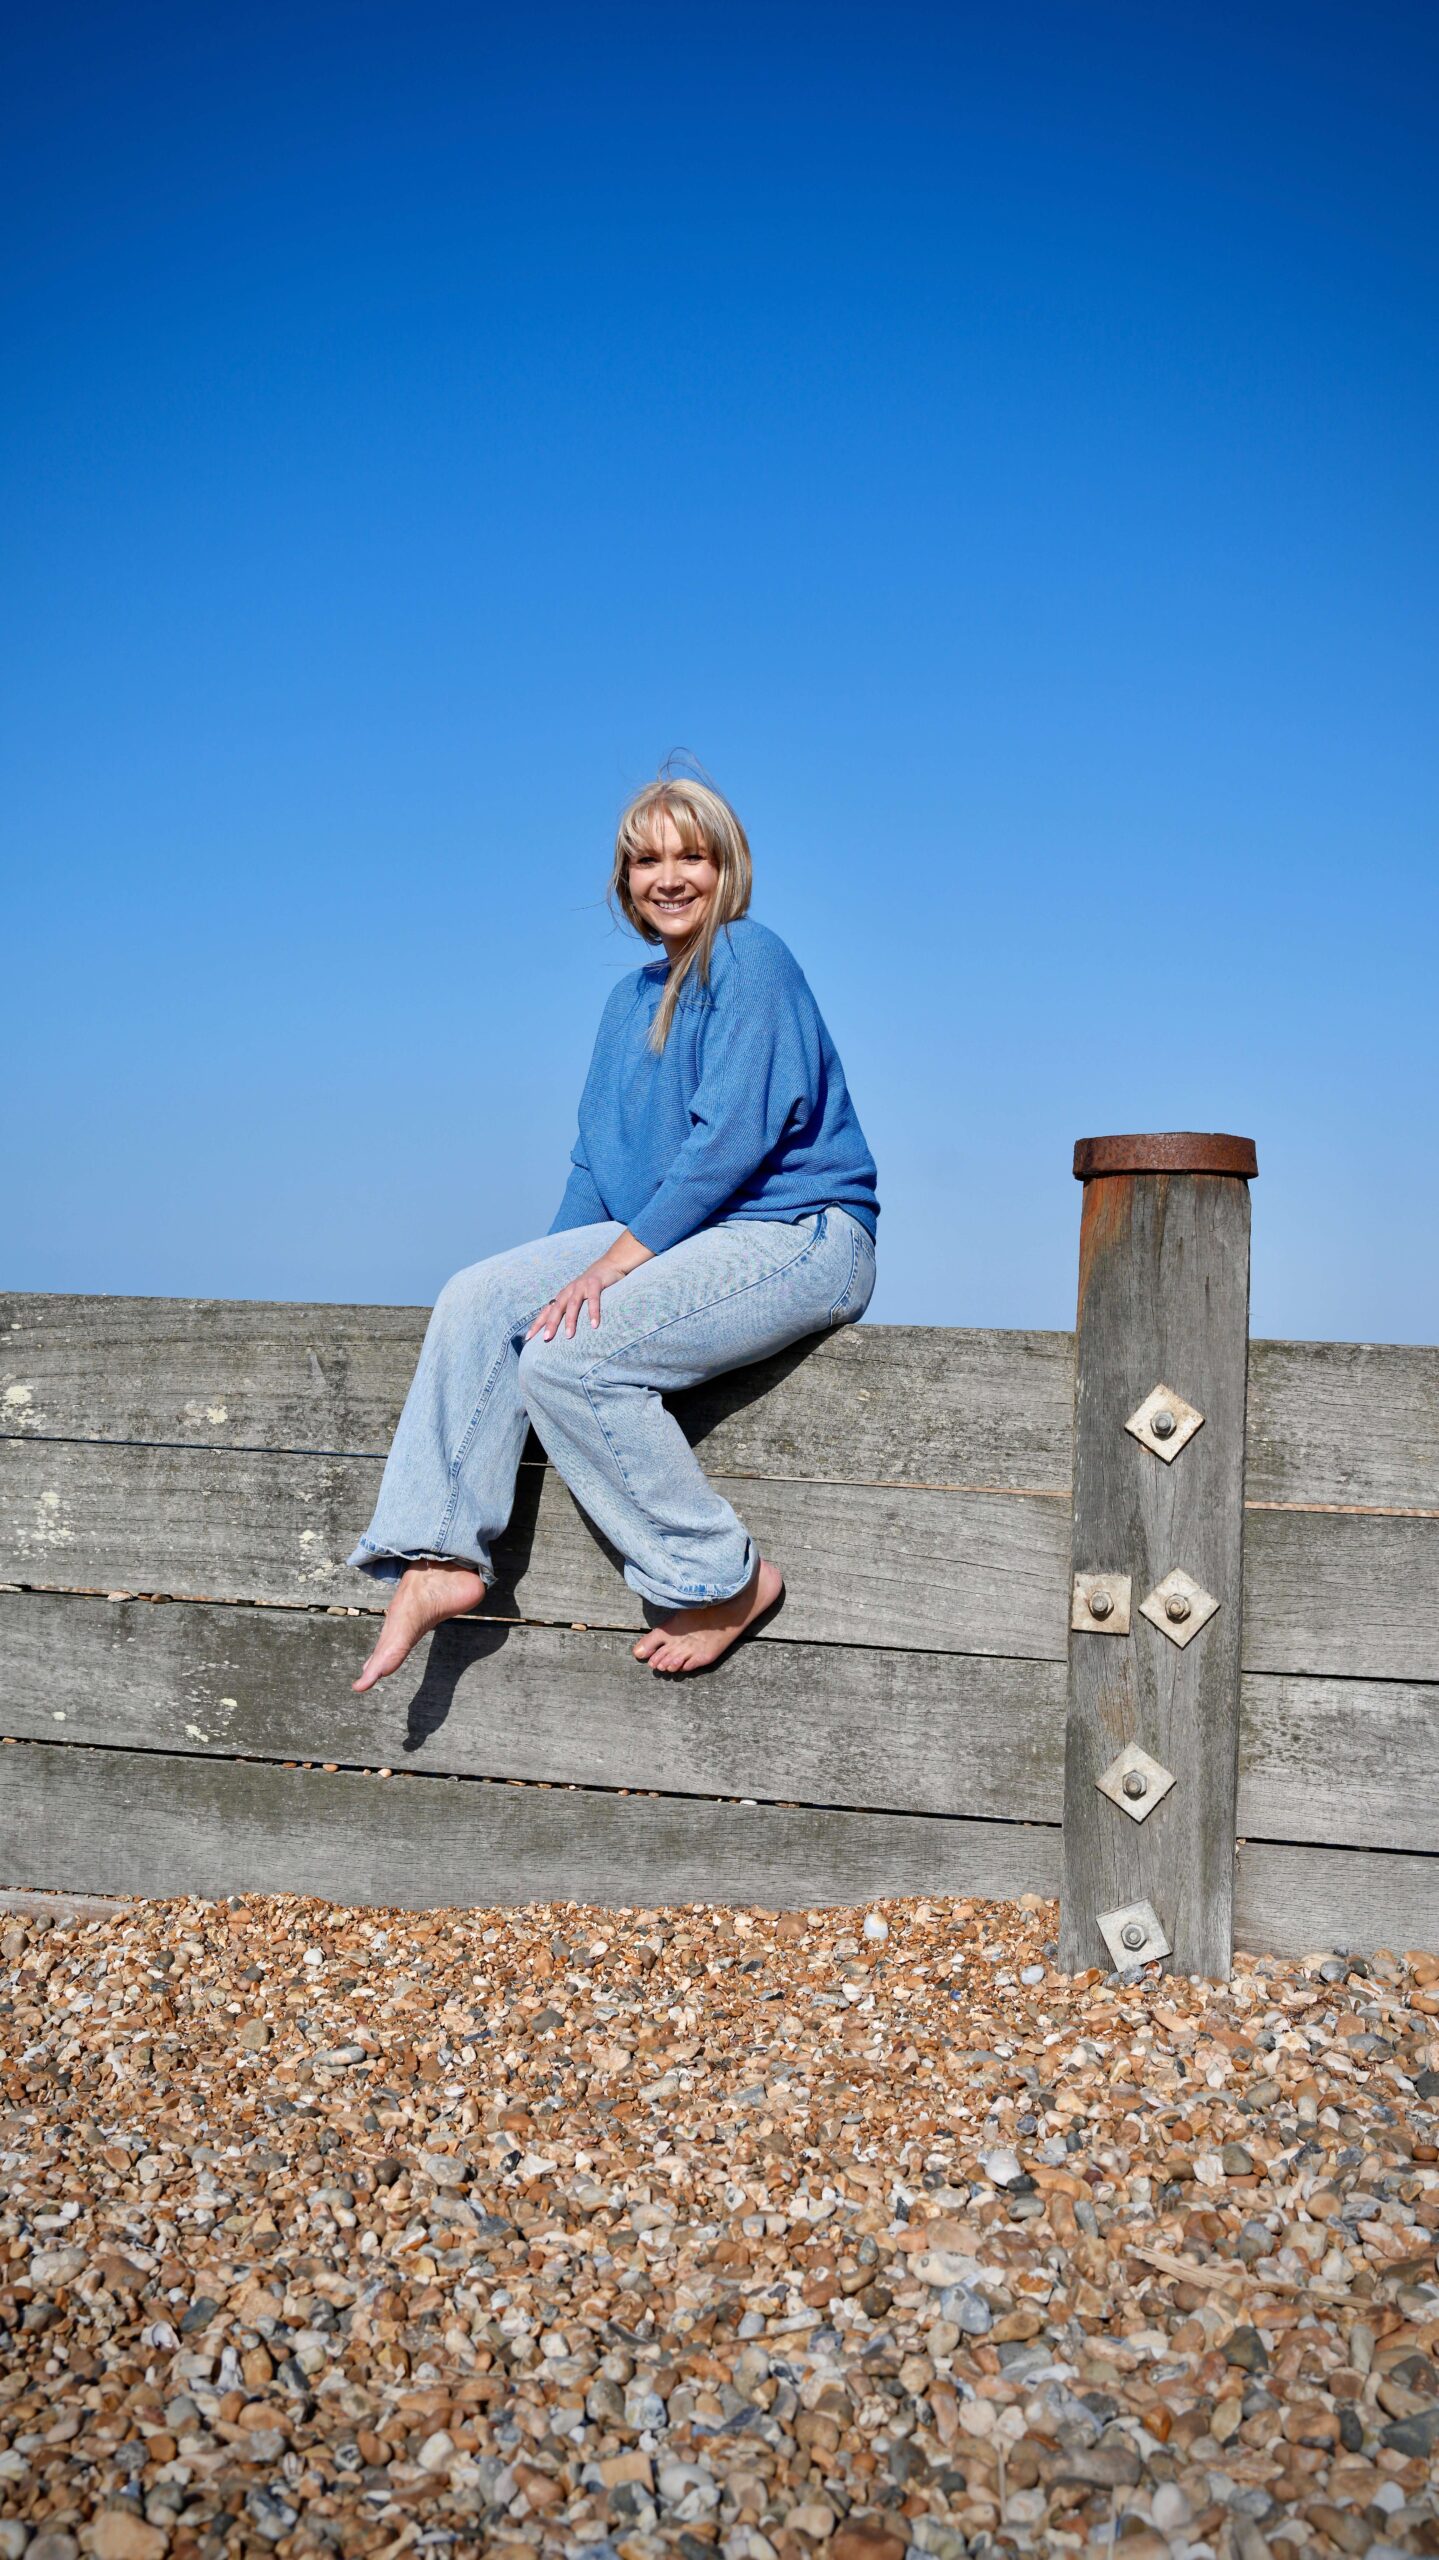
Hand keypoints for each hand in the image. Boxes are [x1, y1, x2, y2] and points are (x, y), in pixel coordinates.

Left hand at [527, 1232, 652, 1341]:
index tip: (528, 1338)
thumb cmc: (593, 1286)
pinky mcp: (595, 1284)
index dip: (538, 1323)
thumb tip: (565, 1332)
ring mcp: (581, 1286)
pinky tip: (594, 1325)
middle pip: (556, 1308)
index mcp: (563, 1295)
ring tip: (569, 1336)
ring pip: (572, 1305)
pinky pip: (594, 1300)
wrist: (609, 1264)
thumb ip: (572, 1310)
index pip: (547, 1311)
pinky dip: (593, 1312)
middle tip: (546, 1339)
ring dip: (570, 1320)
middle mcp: (569, 1290)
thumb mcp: (580, 1297)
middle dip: (550, 1323)